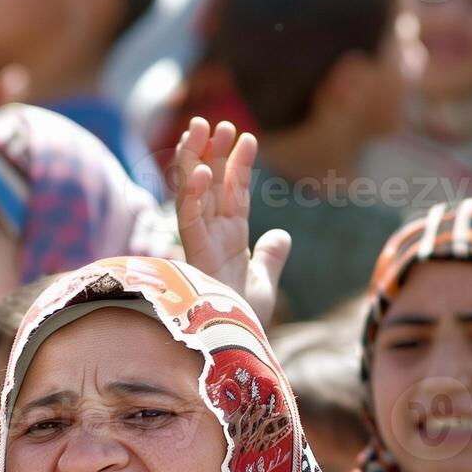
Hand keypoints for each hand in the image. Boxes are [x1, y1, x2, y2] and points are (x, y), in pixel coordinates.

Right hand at [174, 118, 289, 325]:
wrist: (237, 349)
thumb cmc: (244, 322)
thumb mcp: (265, 284)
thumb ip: (271, 257)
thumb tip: (282, 234)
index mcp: (229, 240)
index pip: (233, 193)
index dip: (238, 165)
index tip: (247, 137)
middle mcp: (211, 237)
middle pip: (209, 185)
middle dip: (211, 152)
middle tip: (216, 122)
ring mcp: (201, 245)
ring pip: (192, 194)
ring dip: (194, 160)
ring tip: (199, 128)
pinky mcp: (193, 257)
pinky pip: (189, 220)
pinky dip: (193, 195)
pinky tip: (202, 171)